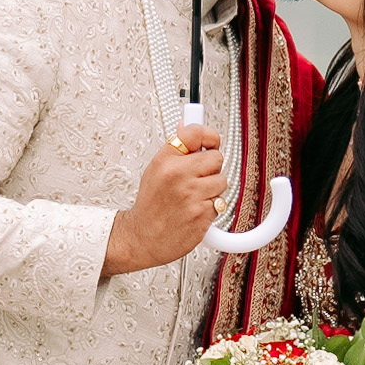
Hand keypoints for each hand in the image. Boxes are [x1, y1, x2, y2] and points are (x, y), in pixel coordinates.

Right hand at [101, 119, 225, 278]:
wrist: (143, 238)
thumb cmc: (150, 206)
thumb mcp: (154, 171)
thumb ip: (175, 150)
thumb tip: (186, 126)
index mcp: (166, 161)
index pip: (195, 133)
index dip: (208, 136)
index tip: (210, 142)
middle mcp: (178, 175)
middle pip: (216, 158)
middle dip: (211, 168)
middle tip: (199, 177)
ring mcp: (192, 195)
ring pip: (222, 181)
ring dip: (213, 189)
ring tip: (195, 196)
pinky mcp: (202, 214)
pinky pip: (220, 203)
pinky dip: (211, 207)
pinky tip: (195, 210)